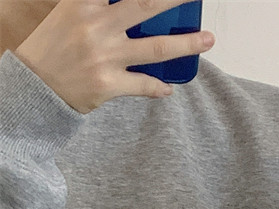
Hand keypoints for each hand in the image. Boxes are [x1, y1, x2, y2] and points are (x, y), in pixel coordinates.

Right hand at [14, 0, 215, 113]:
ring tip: (207, 39)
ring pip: (156, 48)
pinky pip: (142, 85)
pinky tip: (168, 88)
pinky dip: (157, 87)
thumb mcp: (61, 13)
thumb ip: (91, 7)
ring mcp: (105, 57)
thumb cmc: (44, 47)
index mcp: (83, 4)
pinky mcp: (108, 84)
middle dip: (174, 0)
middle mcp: (97, 26)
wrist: (30, 86)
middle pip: (145, 5)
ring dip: (186, 43)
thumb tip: (121, 9)